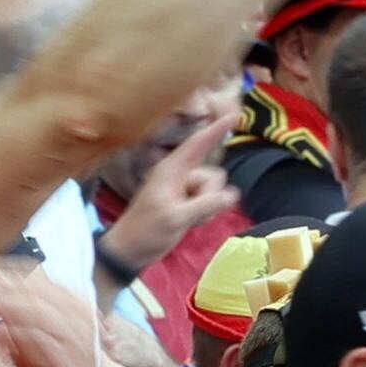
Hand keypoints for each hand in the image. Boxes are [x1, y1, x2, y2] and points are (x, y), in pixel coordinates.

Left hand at [96, 125, 230, 278]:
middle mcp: (180, 175)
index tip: (236, 115)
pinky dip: (206, 213)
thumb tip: (233, 194)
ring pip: (214, 191)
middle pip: (213, 175)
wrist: (130, 252)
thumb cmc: (145, 231)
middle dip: (210, 195)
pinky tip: (192, 224)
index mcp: (172, 170)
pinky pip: (210, 202)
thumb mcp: (175, 219)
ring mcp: (184, 190)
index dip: (217, 129)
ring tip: (188, 220)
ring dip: (208, 207)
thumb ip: (204, 205)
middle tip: (191, 213)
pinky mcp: (188, 204)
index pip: (198, 144)